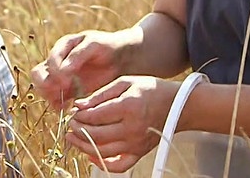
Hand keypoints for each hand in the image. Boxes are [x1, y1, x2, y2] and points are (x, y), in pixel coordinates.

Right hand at [31, 30, 130, 109]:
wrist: (120, 58)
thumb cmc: (107, 47)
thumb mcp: (95, 44)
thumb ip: (78, 54)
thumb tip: (63, 69)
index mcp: (62, 47)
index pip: (50, 61)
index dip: (55, 73)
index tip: (67, 81)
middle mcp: (57, 62)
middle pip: (38, 75)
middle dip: (46, 85)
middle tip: (61, 91)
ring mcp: (60, 76)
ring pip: (43, 88)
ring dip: (50, 96)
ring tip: (64, 103)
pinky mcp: (66, 90)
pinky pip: (54, 99)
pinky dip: (57, 105)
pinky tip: (68, 107)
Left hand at [66, 76, 180, 172]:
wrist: (177, 105)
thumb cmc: (152, 90)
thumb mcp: (125, 82)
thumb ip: (100, 94)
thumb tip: (79, 105)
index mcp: (128, 107)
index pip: (95, 116)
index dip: (79, 115)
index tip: (74, 112)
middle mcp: (132, 128)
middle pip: (96, 135)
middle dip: (78, 130)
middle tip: (72, 124)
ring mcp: (136, 143)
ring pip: (102, 151)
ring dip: (83, 146)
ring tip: (74, 137)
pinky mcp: (139, 153)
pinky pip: (118, 165)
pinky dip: (102, 163)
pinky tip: (91, 155)